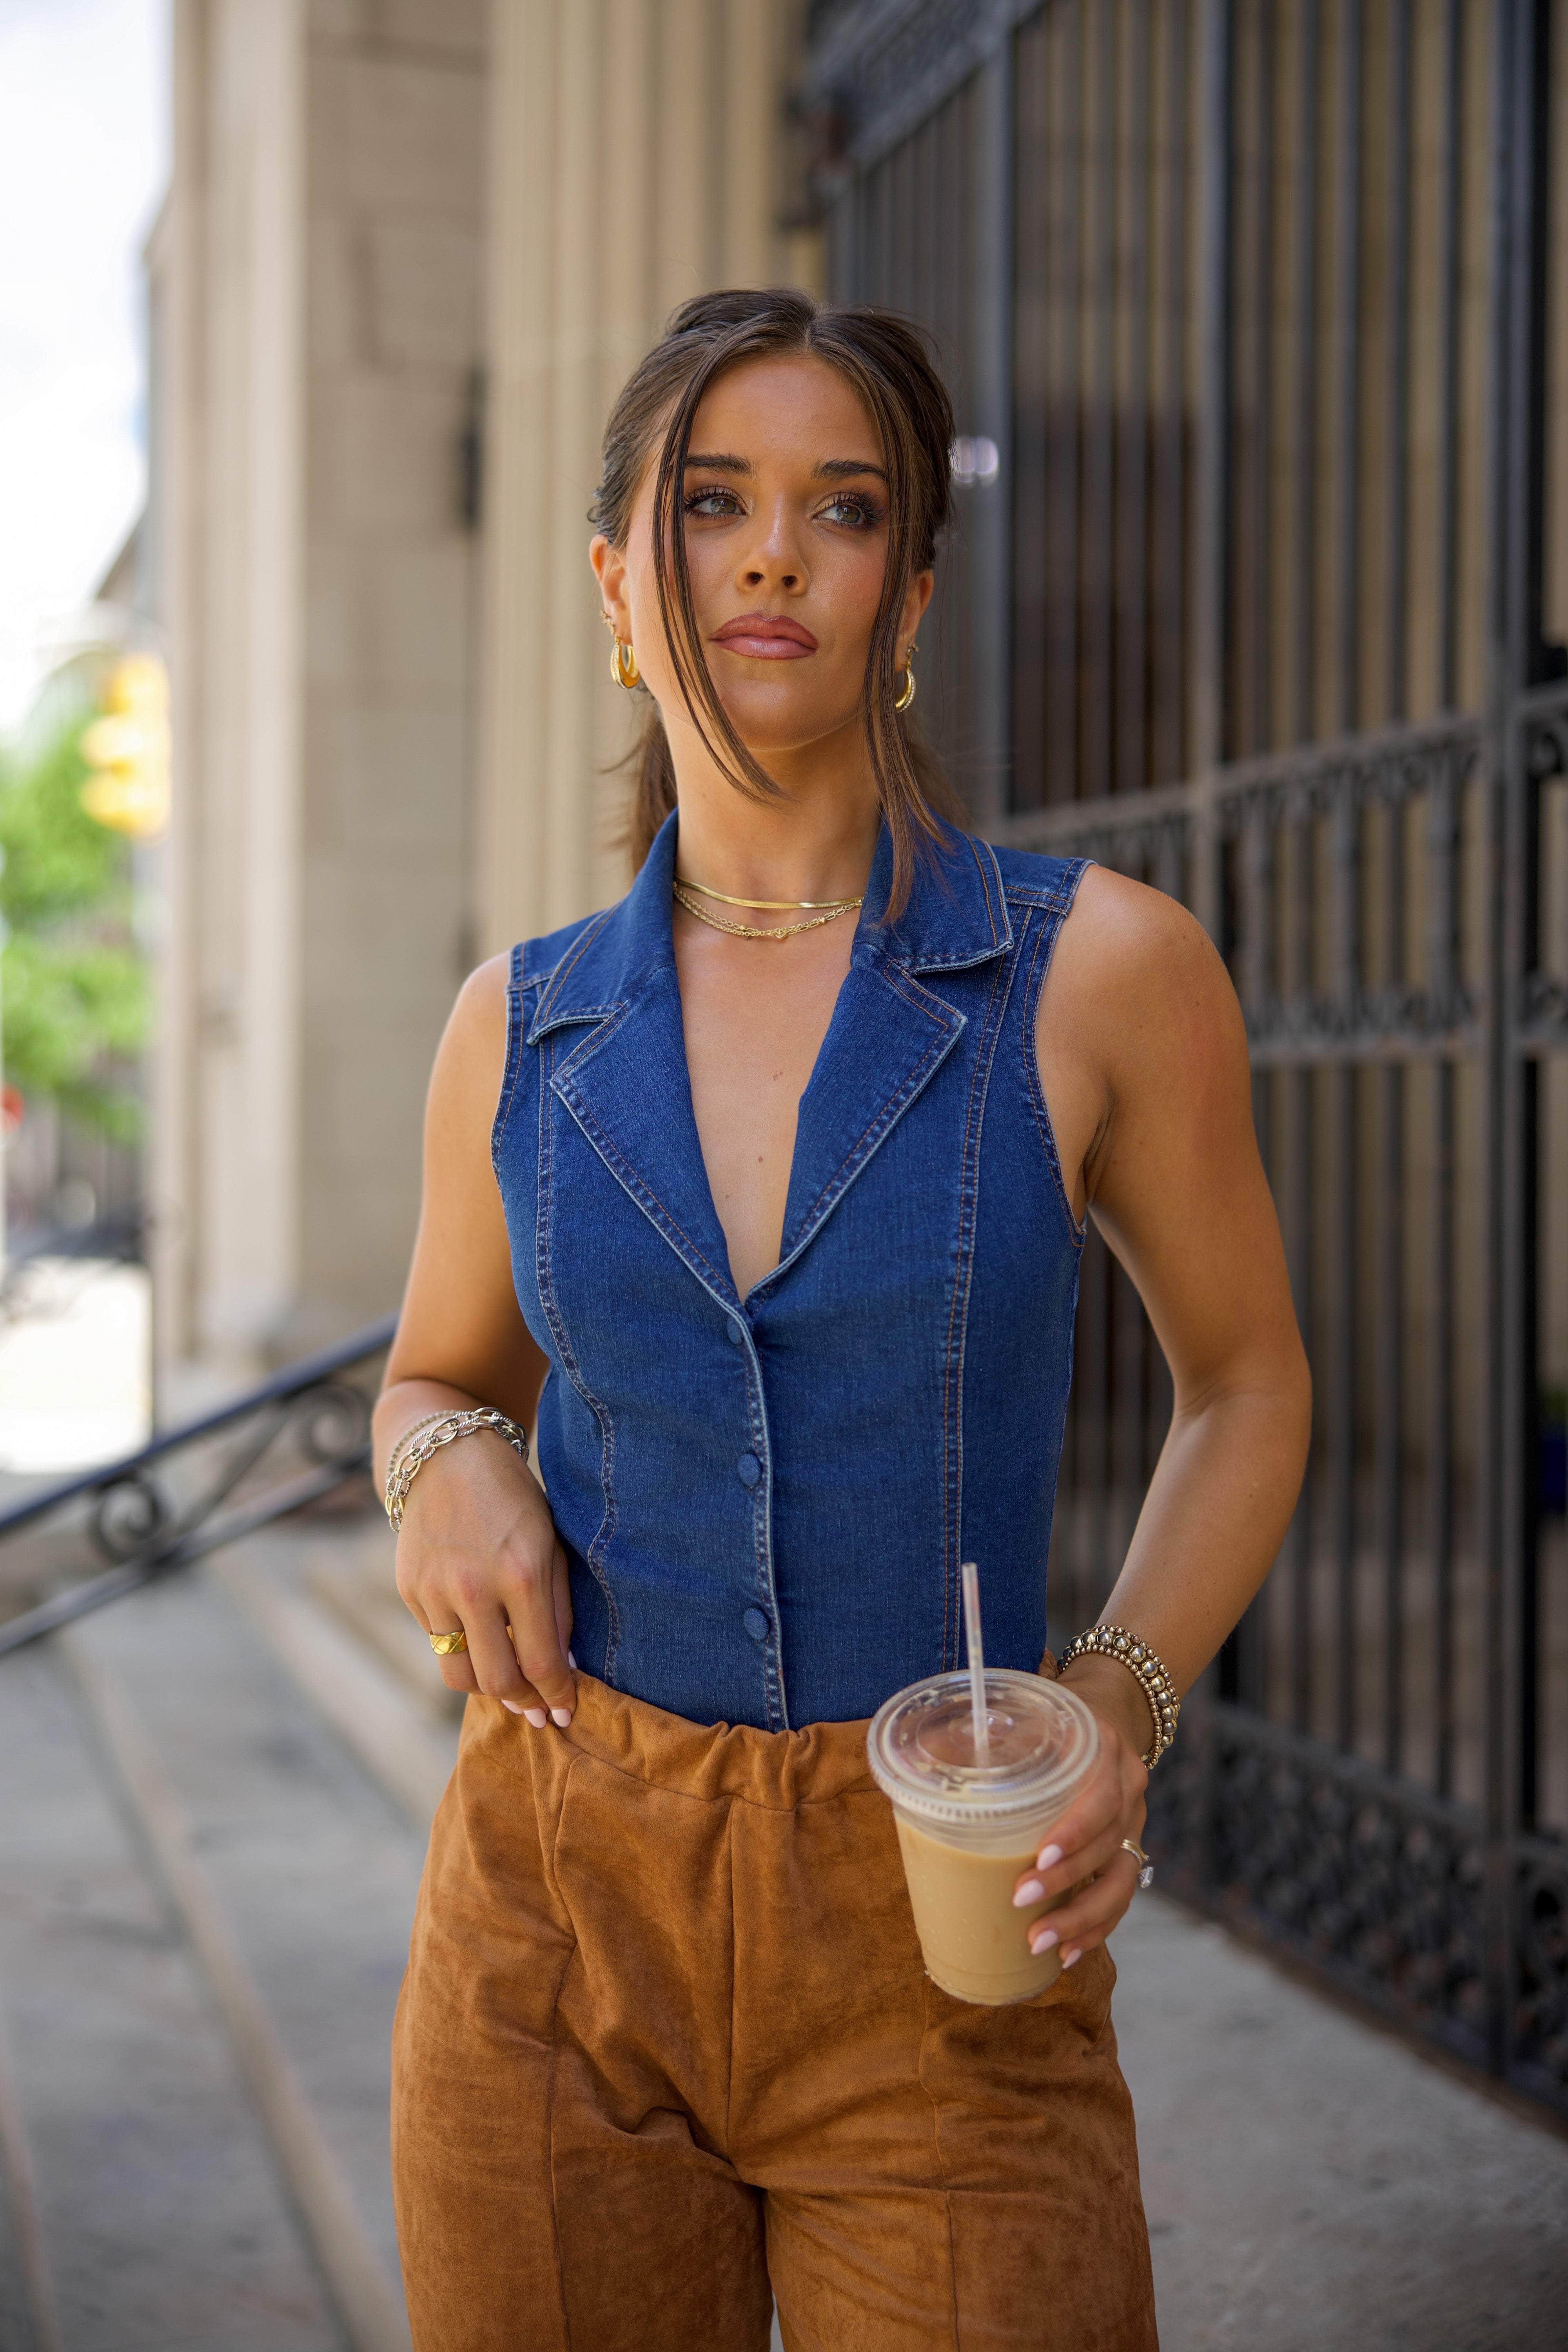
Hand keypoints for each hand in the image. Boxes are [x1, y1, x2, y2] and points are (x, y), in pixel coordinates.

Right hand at [394, 1430, 575, 1727]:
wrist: (446, 1457)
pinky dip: (462, 1652)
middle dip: (523, 1704)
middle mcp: (474, 1587)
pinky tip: (480, 1641)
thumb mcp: (551, 1544)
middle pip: (498, 1681)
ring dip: (487, 1690)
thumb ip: (559, 1608)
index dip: (557, 1695)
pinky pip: (438, 1643)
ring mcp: (435, 1591)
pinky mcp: (410, 1591)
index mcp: (521, 1572)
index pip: (541, 1662)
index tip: (565, 1712)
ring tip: (509, 1685)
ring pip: (459, 1674)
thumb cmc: (513, 1500)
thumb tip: (565, 1670)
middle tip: (538, 1712)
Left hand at [1010, 1660, 1149, 1967]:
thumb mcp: (1029, 1711)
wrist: (1111, 1706)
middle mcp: (1128, 1788)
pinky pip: (1121, 1895)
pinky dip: (1096, 1927)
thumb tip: (914, 1766)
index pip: (1100, 1798)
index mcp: (1104, 1750)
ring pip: (1121, 1880)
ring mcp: (1133, 1821)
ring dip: (1082, 1918)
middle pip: (1109, 1845)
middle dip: (1067, 1883)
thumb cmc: (1054, 1715)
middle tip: (1021, 1901)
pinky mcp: (1128, 1847)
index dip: (1074, 1832)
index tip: (1039, 1859)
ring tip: (1040, 1943)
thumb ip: (984, 1733)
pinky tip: (1068, 1952)